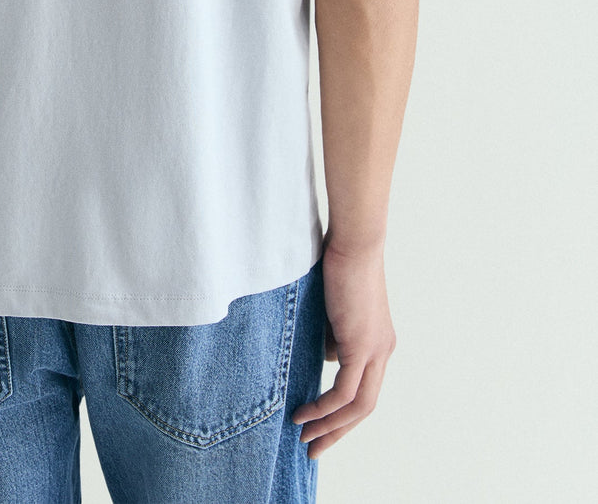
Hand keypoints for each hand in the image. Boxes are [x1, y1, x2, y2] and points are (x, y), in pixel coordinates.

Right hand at [291, 241, 396, 458]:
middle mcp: (383, 351)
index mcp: (379, 342)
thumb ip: (332, 336)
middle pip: (365, 408)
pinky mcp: (363, 346)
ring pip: (358, 406)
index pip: (364, 390)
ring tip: (305, 437)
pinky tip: (305, 414)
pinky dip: (325, 408)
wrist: (354, 242)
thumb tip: (325, 358)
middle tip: (314, 448)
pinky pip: (345, 392)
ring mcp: (376, 350)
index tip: (319, 425)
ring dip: (330, 426)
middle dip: (338, 432)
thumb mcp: (334, 309)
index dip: (343, 413)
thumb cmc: (340, 263)